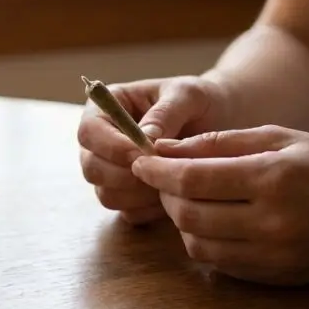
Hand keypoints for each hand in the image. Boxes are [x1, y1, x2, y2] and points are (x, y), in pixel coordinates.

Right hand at [77, 76, 230, 224]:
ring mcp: (111, 172)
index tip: (145, 153)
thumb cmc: (199, 101)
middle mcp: (101, 143)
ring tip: (172, 181)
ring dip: (139, 195)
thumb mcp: (187, 95)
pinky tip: (174, 193)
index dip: (111, 146)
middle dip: (124, 176)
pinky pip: (128, 212)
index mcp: (105, 109)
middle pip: (91, 168)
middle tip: (161, 172)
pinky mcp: (128, 196)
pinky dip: (150, 209)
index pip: (89, 132)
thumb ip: (164, 113)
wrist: (220, 121)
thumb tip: (143, 137)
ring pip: (107, 195)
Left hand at [131, 125, 308, 285]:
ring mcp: (275, 255)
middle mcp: (272, 221)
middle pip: (189, 214)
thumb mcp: (277, 138)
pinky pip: (221, 264)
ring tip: (188, 200)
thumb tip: (164, 150)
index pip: (193, 179)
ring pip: (198, 244)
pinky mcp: (277, 278)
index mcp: (272, 178)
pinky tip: (211, 223)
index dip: (158, 171)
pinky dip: (204, 243)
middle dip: (166, 195)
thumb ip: (218, 143)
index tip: (140, 162)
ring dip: (182, 222)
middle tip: (163, 179)